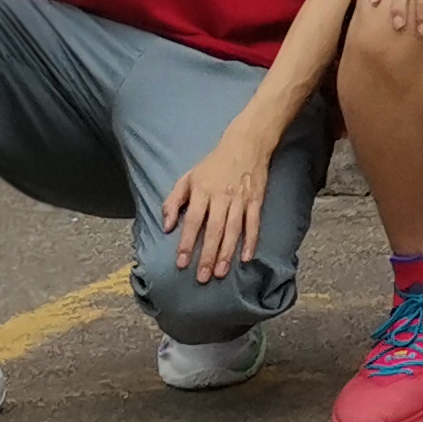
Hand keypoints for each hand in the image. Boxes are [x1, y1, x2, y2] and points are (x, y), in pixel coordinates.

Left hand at [160, 119, 273, 283]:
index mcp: (203, 190)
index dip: (187, 242)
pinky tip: (246, 257)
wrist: (247, 143)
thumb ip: (173, 201)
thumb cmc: (214, 164)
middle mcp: (222, 196)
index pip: (193, 220)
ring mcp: (241, 198)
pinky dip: (251, 240)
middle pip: (215, 229)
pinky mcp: (256, 199)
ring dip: (227, 252)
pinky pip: (254, 223)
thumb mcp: (188, 177)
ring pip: (234, 229)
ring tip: (221, 273)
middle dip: (208, 255)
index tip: (182, 263)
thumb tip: (166, 227)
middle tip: (202, 277)